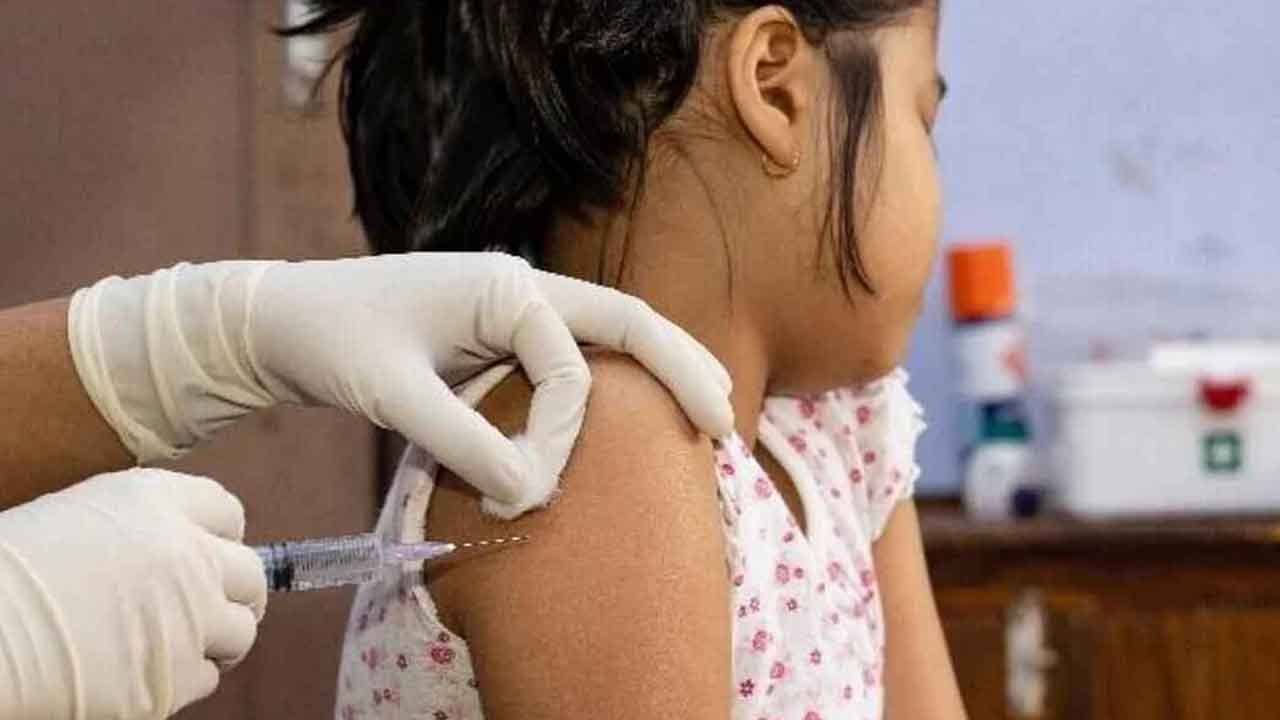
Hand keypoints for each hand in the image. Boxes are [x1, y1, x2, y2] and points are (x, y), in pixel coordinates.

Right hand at [0, 469, 265, 718]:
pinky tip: (149, 672)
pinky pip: (203, 679)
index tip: (212, 554)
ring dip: (219, 640)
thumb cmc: (9, 574)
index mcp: (157, 503)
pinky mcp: (174, 677)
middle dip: (236, 594)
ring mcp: (190, 618)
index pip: (226, 512)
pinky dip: (183, 679)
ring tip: (183, 646)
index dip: (221, 537)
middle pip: (249, 574)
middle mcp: (189, 554)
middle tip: (215, 610)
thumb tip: (167, 553)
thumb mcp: (76, 517)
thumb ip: (138, 529)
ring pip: (239, 632)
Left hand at [71, 254, 732, 517]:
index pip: (571, 367)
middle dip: (680, 368)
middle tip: (723, 423)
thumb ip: (463, 441)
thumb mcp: (392, 395)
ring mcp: (517, 305)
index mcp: (505, 286)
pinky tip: (641, 410)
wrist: (282, 318)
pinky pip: (581, 351)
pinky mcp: (504, 330)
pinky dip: (620, 378)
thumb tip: (529, 493)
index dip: (560, 436)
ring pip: (613, 333)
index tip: (521, 491)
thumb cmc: (331, 340)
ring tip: (710, 413)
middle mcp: (522, 286)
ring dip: (662, 368)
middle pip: (628, 321)